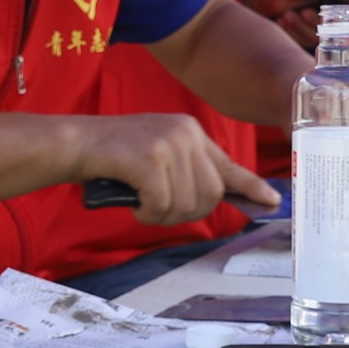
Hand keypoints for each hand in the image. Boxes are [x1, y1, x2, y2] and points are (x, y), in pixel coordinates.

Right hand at [76, 113, 277, 223]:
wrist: (76, 142)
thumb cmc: (114, 155)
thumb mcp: (159, 151)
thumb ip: (187, 168)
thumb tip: (215, 198)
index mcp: (191, 131)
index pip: (229, 165)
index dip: (251, 187)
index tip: (272, 201)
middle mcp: (186, 133)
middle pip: (211, 193)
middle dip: (189, 212)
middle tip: (160, 210)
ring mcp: (169, 144)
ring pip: (187, 203)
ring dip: (163, 216)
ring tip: (143, 204)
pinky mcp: (150, 158)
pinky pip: (162, 205)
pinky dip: (147, 214)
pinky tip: (134, 204)